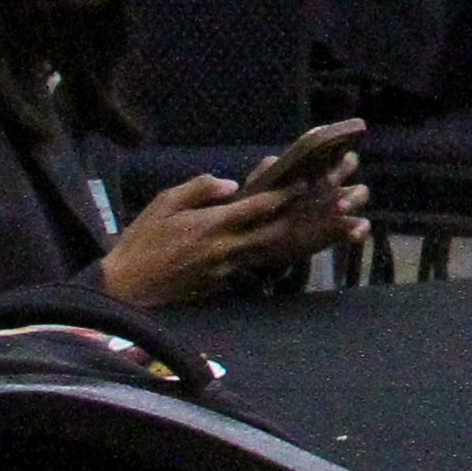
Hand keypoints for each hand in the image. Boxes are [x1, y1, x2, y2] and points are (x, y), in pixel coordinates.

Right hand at [100, 159, 364, 308]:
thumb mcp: (164, 203)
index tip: (312, 182)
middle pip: (278, 233)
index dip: (284, 194)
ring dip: (310, 241)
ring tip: (344, 230)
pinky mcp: (226, 284)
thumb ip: (200, 189)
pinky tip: (309, 249)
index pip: (255, 207)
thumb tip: (232, 182)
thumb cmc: (142, 240)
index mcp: (211, 226)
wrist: (127, 289)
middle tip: (344, 207)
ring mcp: (229, 269)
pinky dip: (287, 257)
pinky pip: (262, 266)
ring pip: (276, 252)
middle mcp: (226, 249)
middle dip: (312, 220)